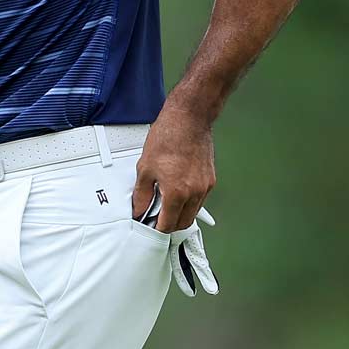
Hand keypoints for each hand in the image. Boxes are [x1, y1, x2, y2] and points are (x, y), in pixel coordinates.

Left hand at [130, 105, 214, 232]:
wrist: (189, 119)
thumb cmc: (168, 137)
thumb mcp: (145, 167)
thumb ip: (142, 193)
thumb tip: (139, 208)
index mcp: (177, 192)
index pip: (167, 224)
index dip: (156, 228)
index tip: (149, 226)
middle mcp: (194, 192)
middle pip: (183, 223)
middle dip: (169, 225)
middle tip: (156, 219)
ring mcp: (204, 187)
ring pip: (193, 212)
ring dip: (180, 214)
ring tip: (165, 204)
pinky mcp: (210, 179)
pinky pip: (199, 199)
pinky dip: (189, 202)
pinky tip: (178, 192)